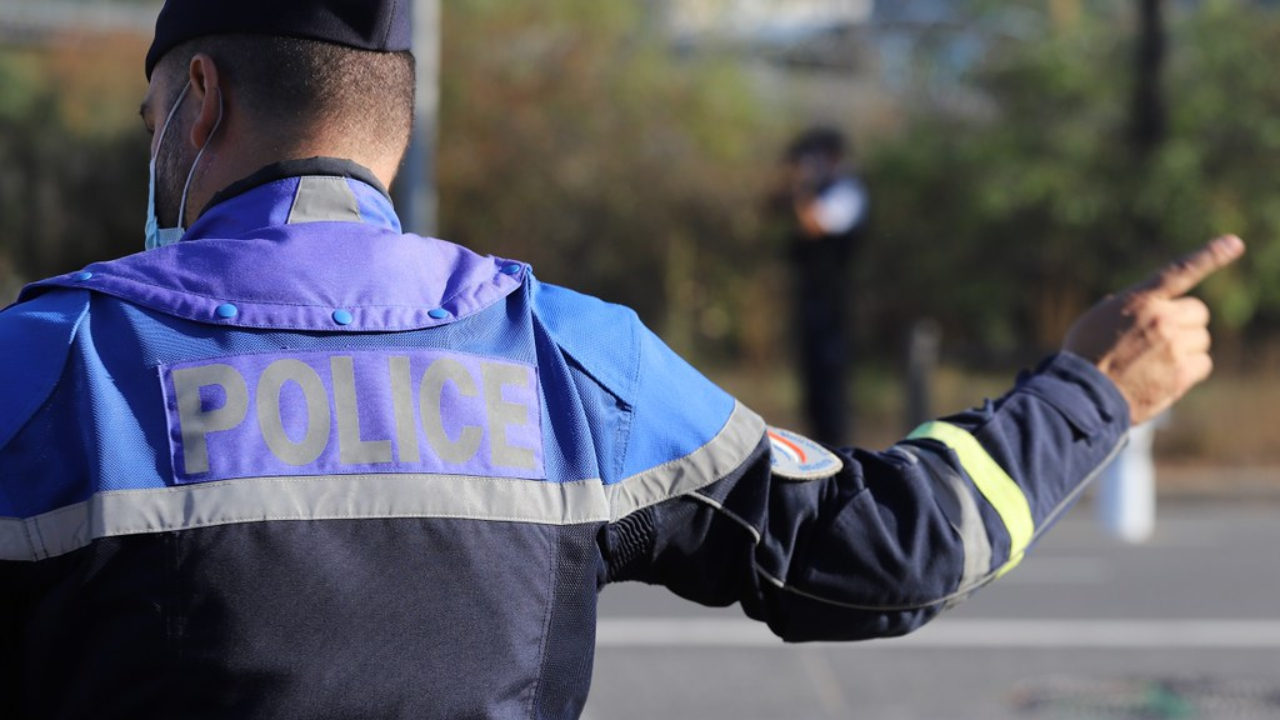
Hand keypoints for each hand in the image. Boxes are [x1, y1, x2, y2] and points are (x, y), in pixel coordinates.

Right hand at [1063, 235, 1245, 424]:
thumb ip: (1126, 309)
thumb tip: (1140, 310)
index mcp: (1139, 301)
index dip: (1210, 255)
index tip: (1235, 243)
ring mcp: (1173, 346)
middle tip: (1162, 340)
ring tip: (1156, 362)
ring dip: (1186, 348)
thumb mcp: (1097, 319)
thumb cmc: (1084, 356)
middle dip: (1184, 324)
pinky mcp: (1181, 374)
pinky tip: (1165, 376)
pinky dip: (1189, 370)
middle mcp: (1160, 319)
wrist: (1081, 395)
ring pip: (1201, 339)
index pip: (1179, 271)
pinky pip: (1203, 364)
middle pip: (1198, 313)